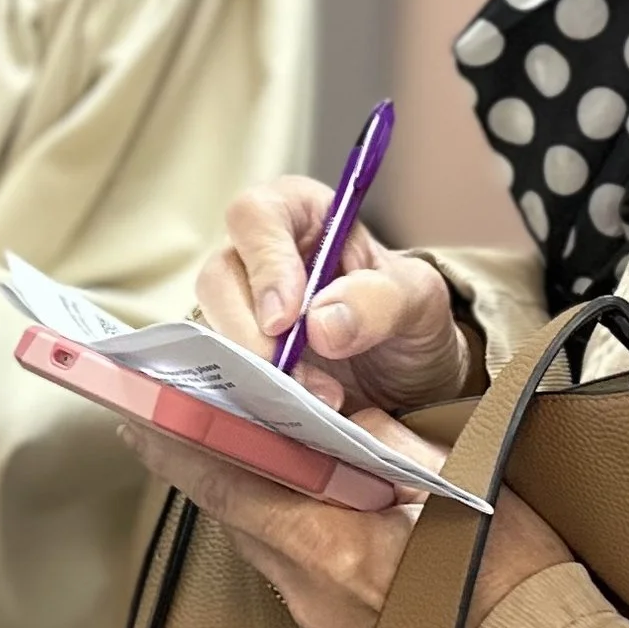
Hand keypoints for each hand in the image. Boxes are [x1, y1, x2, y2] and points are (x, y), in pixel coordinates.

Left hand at [120, 408, 570, 627]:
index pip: (233, 483)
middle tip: (169, 417)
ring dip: (246, 497)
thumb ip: (383, 442)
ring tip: (229, 447)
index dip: (183, 444)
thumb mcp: (452, 479)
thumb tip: (336, 416)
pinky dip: (285, 537)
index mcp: (339, 547)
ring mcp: (319, 625)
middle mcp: (314, 593)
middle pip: (236, 514)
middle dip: (208, 462)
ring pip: (261, 544)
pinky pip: (290, 577)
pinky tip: (296, 510)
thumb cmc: (510, 569)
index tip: (143, 413)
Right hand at [198, 176, 471, 414]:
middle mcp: (259, 256)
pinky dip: (249, 395)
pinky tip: (289, 412)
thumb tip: (320, 323)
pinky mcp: (235, 357)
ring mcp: (241, 309)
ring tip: (315, 398)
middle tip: (293, 374)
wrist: (411, 378)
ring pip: (210, 328)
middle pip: (219, 277)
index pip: (256, 216)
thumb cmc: (409, 319)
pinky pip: (218, 373)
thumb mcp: (418, 300)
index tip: (287, 318)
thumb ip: (379, 300)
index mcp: (302, 215)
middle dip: (251, 332)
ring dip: (255, 370)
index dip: (265, 264)